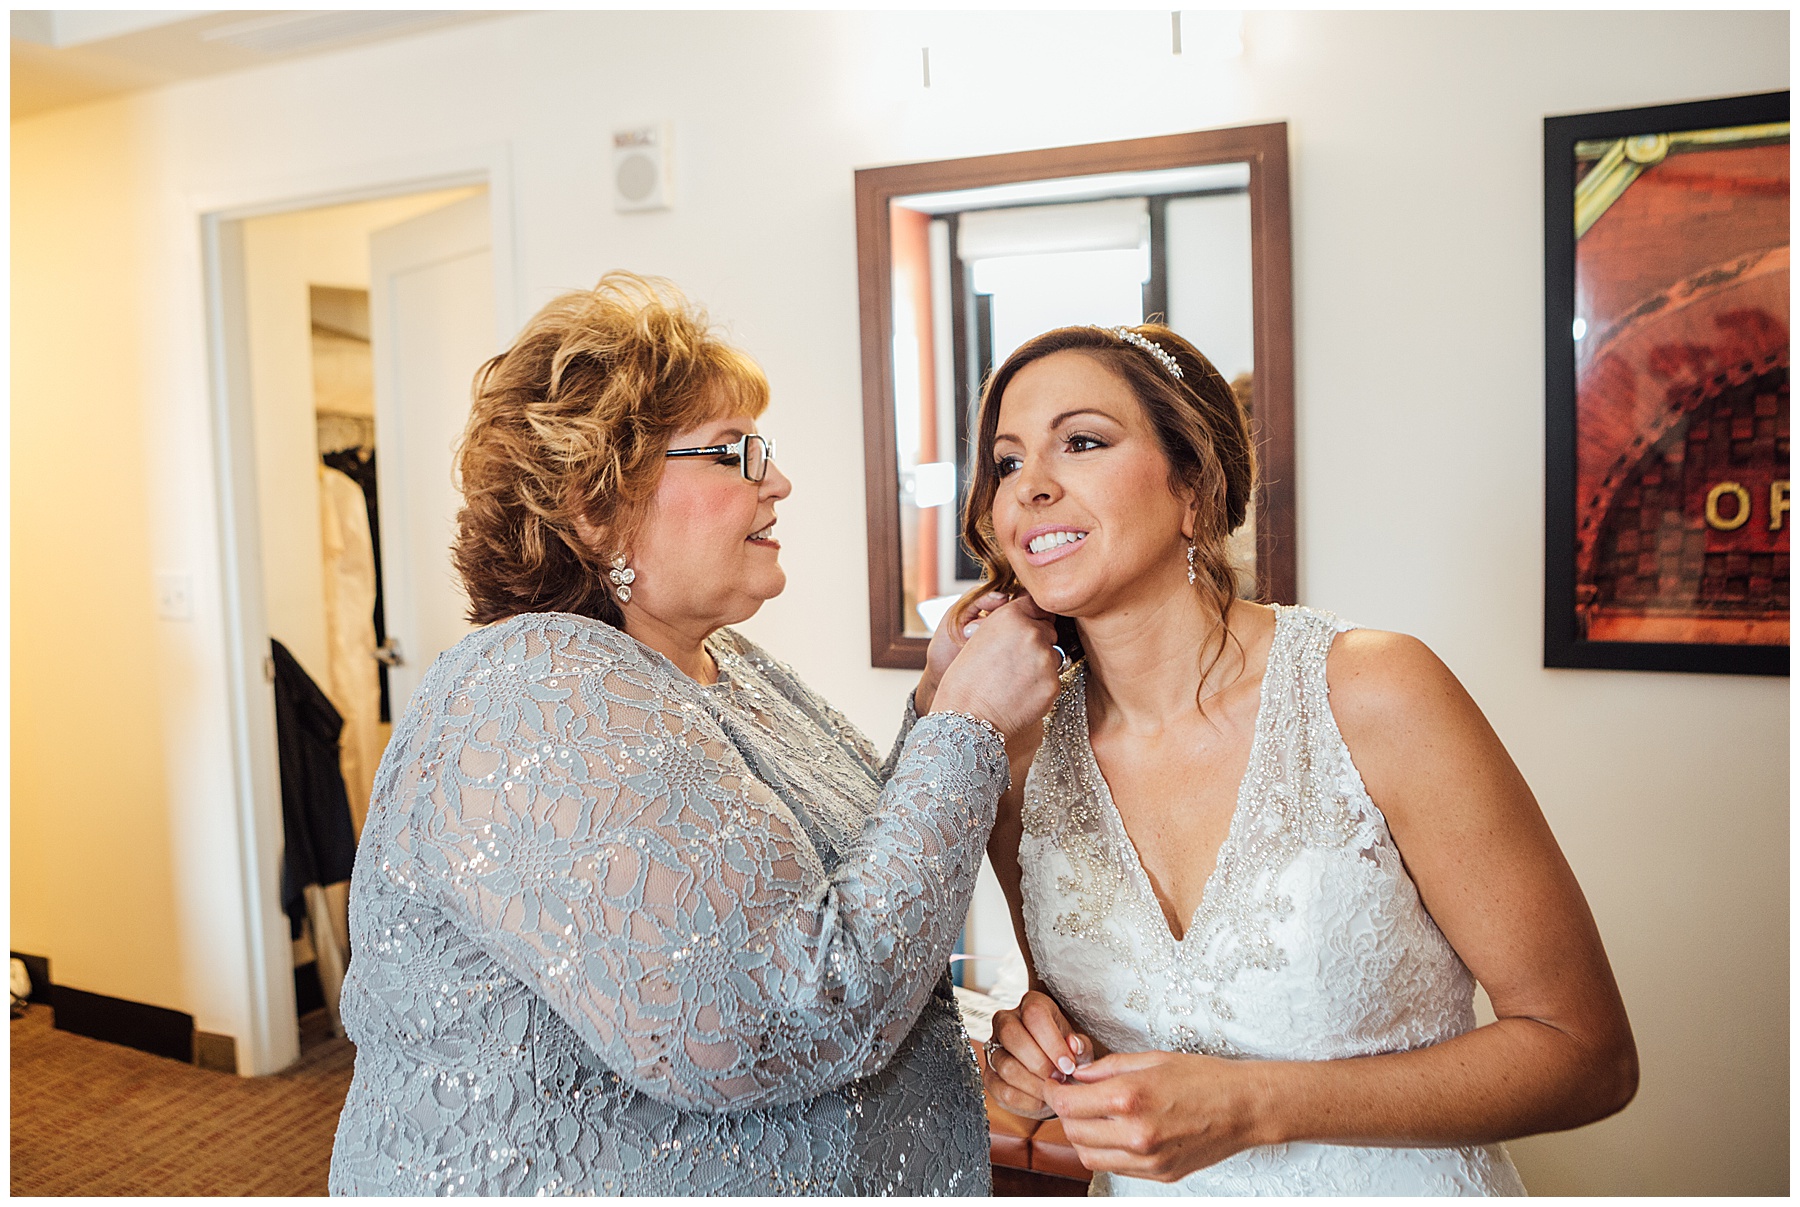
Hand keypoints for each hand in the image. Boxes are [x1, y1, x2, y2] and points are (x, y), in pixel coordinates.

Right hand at [930, 595, 1061, 739]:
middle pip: (1048, 630)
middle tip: (1014, 662)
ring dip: (1041, 665)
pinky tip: (1020, 694)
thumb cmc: (965, 680)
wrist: (967, 716)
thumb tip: (1027, 621)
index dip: (1030, 619)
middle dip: (1037, 642)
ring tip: (1015, 681)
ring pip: (1054, 656)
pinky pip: (1053, 680)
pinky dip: (1041, 686)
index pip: (1035, 606)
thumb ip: (1006, 625)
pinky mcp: (1053, 683)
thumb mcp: (978, 638)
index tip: (1023, 631)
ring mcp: (1046, 658)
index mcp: (1010, 616)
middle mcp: (1032, 632)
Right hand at [982, 990, 1099, 1120]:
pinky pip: (1002, 1091)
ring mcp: (994, 1049)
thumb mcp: (1080, 1048)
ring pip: (1006, 1065)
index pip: (1034, 1015)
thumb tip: (1075, 1045)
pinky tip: (1042, 1100)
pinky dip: (1026, 1101)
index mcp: (1031, 1005)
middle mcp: (1006, 1021)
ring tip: (1053, 1090)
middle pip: (1012, 1035)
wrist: (1057, 1077)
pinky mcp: (990, 1077)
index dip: (1052, 1042)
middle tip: (1059, 1079)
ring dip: (1034, 1084)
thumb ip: (1081, 1046)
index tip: (1068, 1065)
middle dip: (1039, 1063)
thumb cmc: (1068, 1056)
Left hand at [1042, 1050, 1268, 1182]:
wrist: (1244, 1108)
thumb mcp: (1152, 1059)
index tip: (1054, 1084)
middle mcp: (1135, 1134)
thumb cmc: (1203, 1077)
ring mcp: (1147, 1160)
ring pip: (1089, 1157)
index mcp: (1130, 1098)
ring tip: (1091, 1116)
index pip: (1067, 1105)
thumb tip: (1077, 1075)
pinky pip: (1115, 1167)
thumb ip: (1108, 1068)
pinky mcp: (1158, 1175)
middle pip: (1073, 1132)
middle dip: (1065, 1113)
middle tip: (1071, 1097)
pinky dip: (1106, 1151)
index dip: (1053, 1092)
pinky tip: (1115, 1132)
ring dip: (1081, 1136)